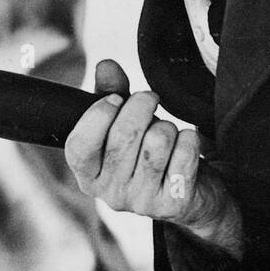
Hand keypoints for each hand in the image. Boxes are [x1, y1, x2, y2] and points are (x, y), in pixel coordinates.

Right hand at [64, 59, 243, 258]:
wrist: (190, 191)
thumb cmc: (146, 150)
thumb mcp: (122, 121)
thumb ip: (110, 92)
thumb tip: (106, 66)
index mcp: (89, 175)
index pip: (79, 146)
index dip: (97, 115)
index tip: (116, 98)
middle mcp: (110, 195)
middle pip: (124, 135)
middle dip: (141, 104)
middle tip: (150, 99)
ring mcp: (142, 202)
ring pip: (158, 140)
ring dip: (167, 124)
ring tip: (166, 131)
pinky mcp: (173, 204)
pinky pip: (185, 153)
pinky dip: (189, 138)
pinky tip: (185, 143)